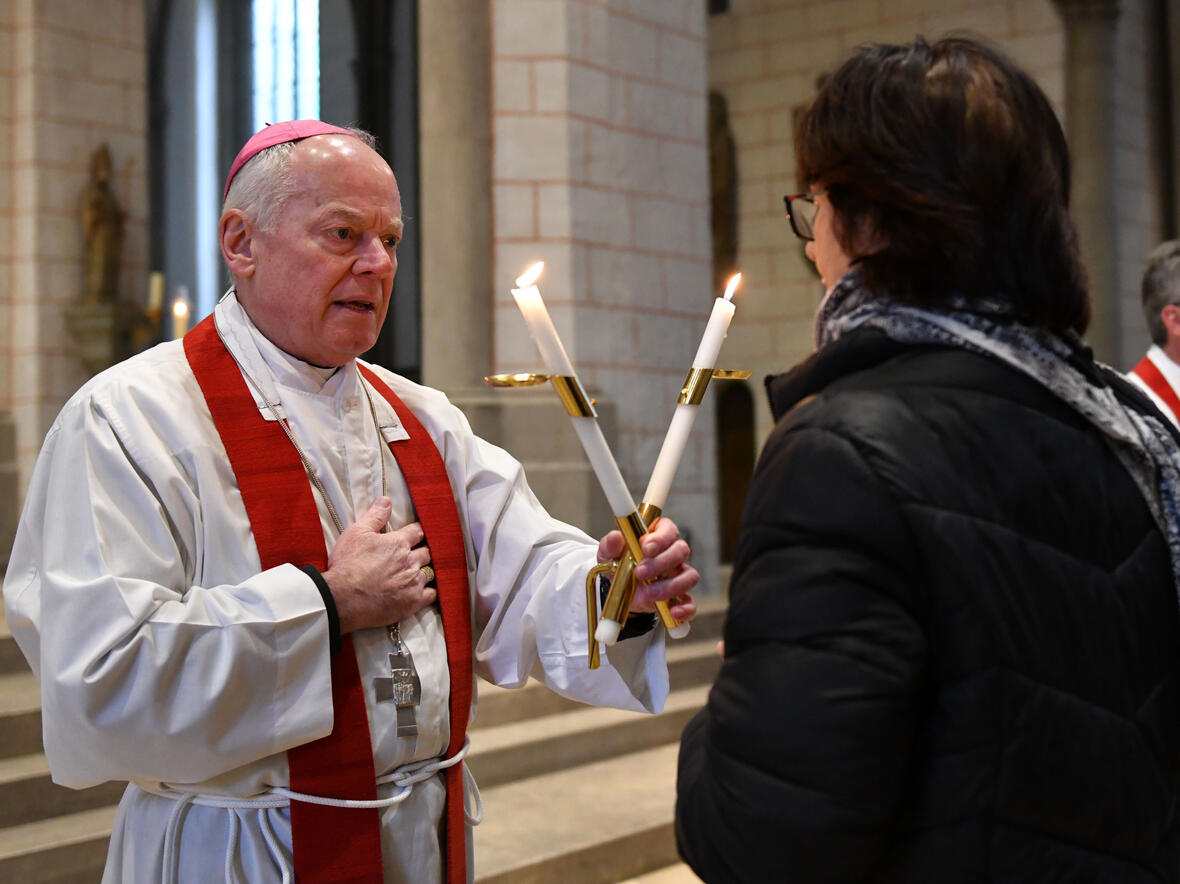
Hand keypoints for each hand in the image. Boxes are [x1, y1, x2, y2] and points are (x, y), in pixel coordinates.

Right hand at [322, 498, 436, 633]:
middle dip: (422, 552)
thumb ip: (375, 516)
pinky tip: (424, 591)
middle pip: (426, 552)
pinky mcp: (413, 602)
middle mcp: (410, 561)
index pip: (417, 532)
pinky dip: (429, 592)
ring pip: (429, 573)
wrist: (343, 598)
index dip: (417, 532)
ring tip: (418, 573)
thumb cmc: (348, 564)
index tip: (417, 534)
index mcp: (398, 543)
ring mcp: (413, 582)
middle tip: (417, 554)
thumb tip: (387, 500)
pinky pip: (431, 595)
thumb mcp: (356, 533)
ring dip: (425, 571)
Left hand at [596, 516, 697, 623]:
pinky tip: (673, 612)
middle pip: (681, 550)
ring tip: (650, 593)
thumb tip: (616, 537)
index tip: (646, 548)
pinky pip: (690, 603)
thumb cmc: (618, 564)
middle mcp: (672, 553)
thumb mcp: (609, 553)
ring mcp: (678, 575)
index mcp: (658, 536)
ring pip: (689, 576)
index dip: (660, 538)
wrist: (619, 590)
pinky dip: (685, 609)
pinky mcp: (679, 597)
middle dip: (662, 563)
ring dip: (671, 586)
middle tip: (640, 572)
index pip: (668, 530)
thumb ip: (610, 544)